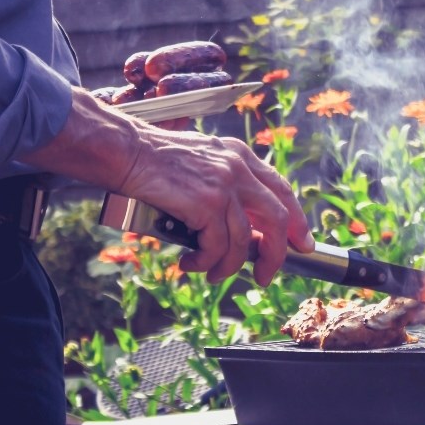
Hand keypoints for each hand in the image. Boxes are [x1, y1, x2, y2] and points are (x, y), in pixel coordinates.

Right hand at [22, 87, 313, 285]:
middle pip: (277, 218)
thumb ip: (224, 185)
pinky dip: (207, 262)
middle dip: (276, 253)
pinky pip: (218, 246)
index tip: (301, 244)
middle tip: (265, 274)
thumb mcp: (200, 162)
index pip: (281, 190)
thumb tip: (241, 229)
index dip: (296, 221)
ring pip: (244, 240)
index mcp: (240, 156)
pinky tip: (193, 264)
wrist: (123, 150)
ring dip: (230, 266)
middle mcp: (238, 168)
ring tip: (213, 274)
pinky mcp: (207, 203)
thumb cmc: (152, 161)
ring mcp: (224, 185)